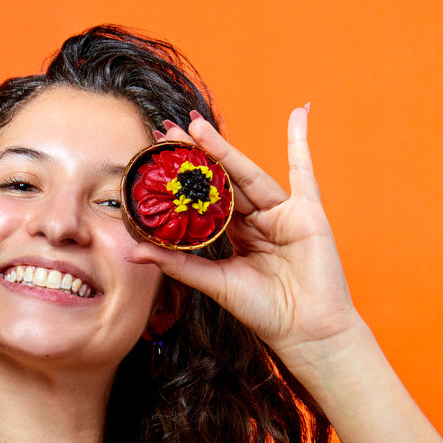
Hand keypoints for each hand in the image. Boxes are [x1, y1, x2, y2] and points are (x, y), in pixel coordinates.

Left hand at [129, 107, 362, 371]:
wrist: (304, 330)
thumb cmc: (263, 311)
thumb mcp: (213, 283)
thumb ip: (177, 263)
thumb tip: (134, 251)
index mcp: (235, 236)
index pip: (204, 201)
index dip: (182, 181)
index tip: (155, 159)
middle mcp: (256, 221)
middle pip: (223, 182)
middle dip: (196, 156)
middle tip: (168, 131)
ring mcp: (282, 214)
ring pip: (248, 176)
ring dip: (224, 150)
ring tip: (196, 126)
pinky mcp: (307, 213)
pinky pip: (305, 172)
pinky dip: (302, 143)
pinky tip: (299, 112)